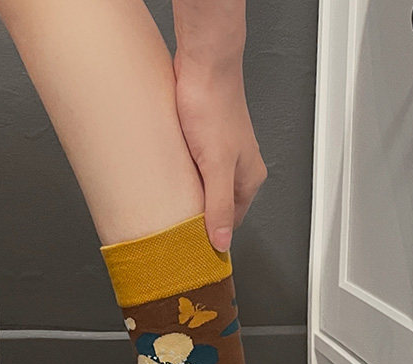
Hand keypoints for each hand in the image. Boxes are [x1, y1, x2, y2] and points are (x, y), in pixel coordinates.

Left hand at [173, 54, 266, 251]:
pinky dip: (177, 181)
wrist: (202, 65)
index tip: (190, 250)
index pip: (230, 221)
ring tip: (166, 209)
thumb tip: (221, 242)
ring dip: (184, 199)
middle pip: (214, 207)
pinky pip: (188, 172)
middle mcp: (237, 168)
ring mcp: (218, 155)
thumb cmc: (214, 108)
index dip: (211, 237)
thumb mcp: (216, 166)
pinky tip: (163, 184)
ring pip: (200, 189)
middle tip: (172, 233)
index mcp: (249, 178)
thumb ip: (218, 206)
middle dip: (194, 219)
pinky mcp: (199, 143)